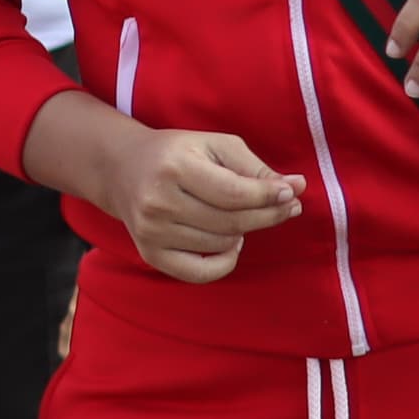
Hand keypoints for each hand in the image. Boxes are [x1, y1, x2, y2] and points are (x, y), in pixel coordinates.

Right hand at [99, 125, 305, 283]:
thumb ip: (254, 167)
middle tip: (287, 207)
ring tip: (241, 216)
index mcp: (174, 167)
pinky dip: (225, 262)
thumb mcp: (215, 146)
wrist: (122, 169)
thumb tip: (296, 187)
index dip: (270, 196)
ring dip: (243, 233)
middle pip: (232, 222)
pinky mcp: (149, 253)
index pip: (235, 193)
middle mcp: (158, 201)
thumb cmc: (178, 154)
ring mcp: (151, 231)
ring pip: (221, 244)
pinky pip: (201, 273)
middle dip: (268, 216)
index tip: (291, 193)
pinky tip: (230, 243)